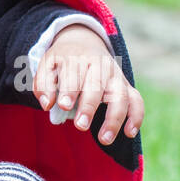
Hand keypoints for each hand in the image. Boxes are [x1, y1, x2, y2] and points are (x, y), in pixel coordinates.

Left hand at [33, 24, 143, 144]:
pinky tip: (129, 133)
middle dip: (89, 106)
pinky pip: (136, 100)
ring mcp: (115, 75)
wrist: (84, 42)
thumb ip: (43, 84)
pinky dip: (136, 116)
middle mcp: (99, 64)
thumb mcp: (47, 65)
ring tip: (104, 139)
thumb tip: (47, 104)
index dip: (70, 90)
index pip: (74, 73)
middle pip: (97, 85)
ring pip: (120, 95)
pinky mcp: (126, 86)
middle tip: (80, 126)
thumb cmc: (62, 61)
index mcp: (77, 57)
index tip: (64, 105)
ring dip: (114, 117)